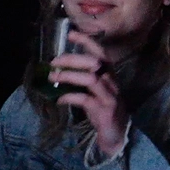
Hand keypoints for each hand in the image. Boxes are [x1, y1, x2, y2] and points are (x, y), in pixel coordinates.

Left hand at [50, 31, 127, 154]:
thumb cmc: (101, 110)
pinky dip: (70, 97)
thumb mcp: (92, 92)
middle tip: (53, 62)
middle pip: (95, 63)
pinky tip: (59, 99)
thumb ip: (80, 80)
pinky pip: (86, 100)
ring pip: (91, 79)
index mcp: (109, 76)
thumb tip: (57, 71)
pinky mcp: (105, 111)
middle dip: (72, 59)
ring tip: (53, 77)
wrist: (116, 135)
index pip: (101, 54)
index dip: (87, 42)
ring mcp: (110, 97)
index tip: (71, 34)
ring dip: (69, 76)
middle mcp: (112, 83)